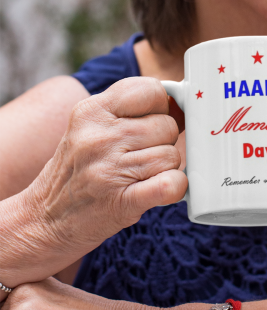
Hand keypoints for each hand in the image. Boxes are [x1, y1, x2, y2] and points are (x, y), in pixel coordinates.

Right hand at [2, 78, 186, 284]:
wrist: (43, 220)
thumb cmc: (76, 171)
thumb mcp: (89, 128)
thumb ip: (129, 111)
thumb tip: (179, 102)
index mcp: (91, 111)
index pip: (151, 90)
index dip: (159, 108)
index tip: (148, 122)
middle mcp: (99, 137)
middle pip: (167, 125)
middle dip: (162, 142)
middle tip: (138, 157)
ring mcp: (109, 169)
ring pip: (172, 155)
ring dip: (164, 168)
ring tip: (138, 176)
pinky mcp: (122, 201)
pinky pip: (170, 184)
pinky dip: (174, 187)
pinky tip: (159, 190)